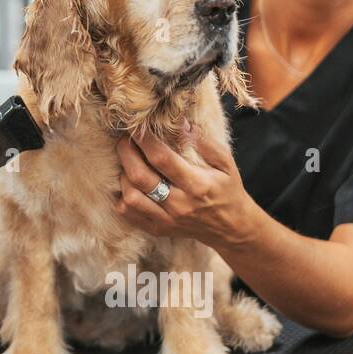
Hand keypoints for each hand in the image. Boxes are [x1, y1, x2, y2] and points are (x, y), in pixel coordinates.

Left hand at [113, 120, 257, 247]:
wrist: (231, 228)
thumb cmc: (227, 190)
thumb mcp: (226, 164)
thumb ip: (205, 143)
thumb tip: (181, 124)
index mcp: (197, 185)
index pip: (162, 159)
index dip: (145, 141)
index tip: (137, 127)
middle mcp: (180, 204)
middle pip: (140, 177)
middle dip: (126, 153)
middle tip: (124, 140)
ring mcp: (166, 220)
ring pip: (130, 197)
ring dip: (123, 176)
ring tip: (128, 163)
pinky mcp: (157, 229)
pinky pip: (128, 214)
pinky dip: (122, 198)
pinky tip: (128, 185)